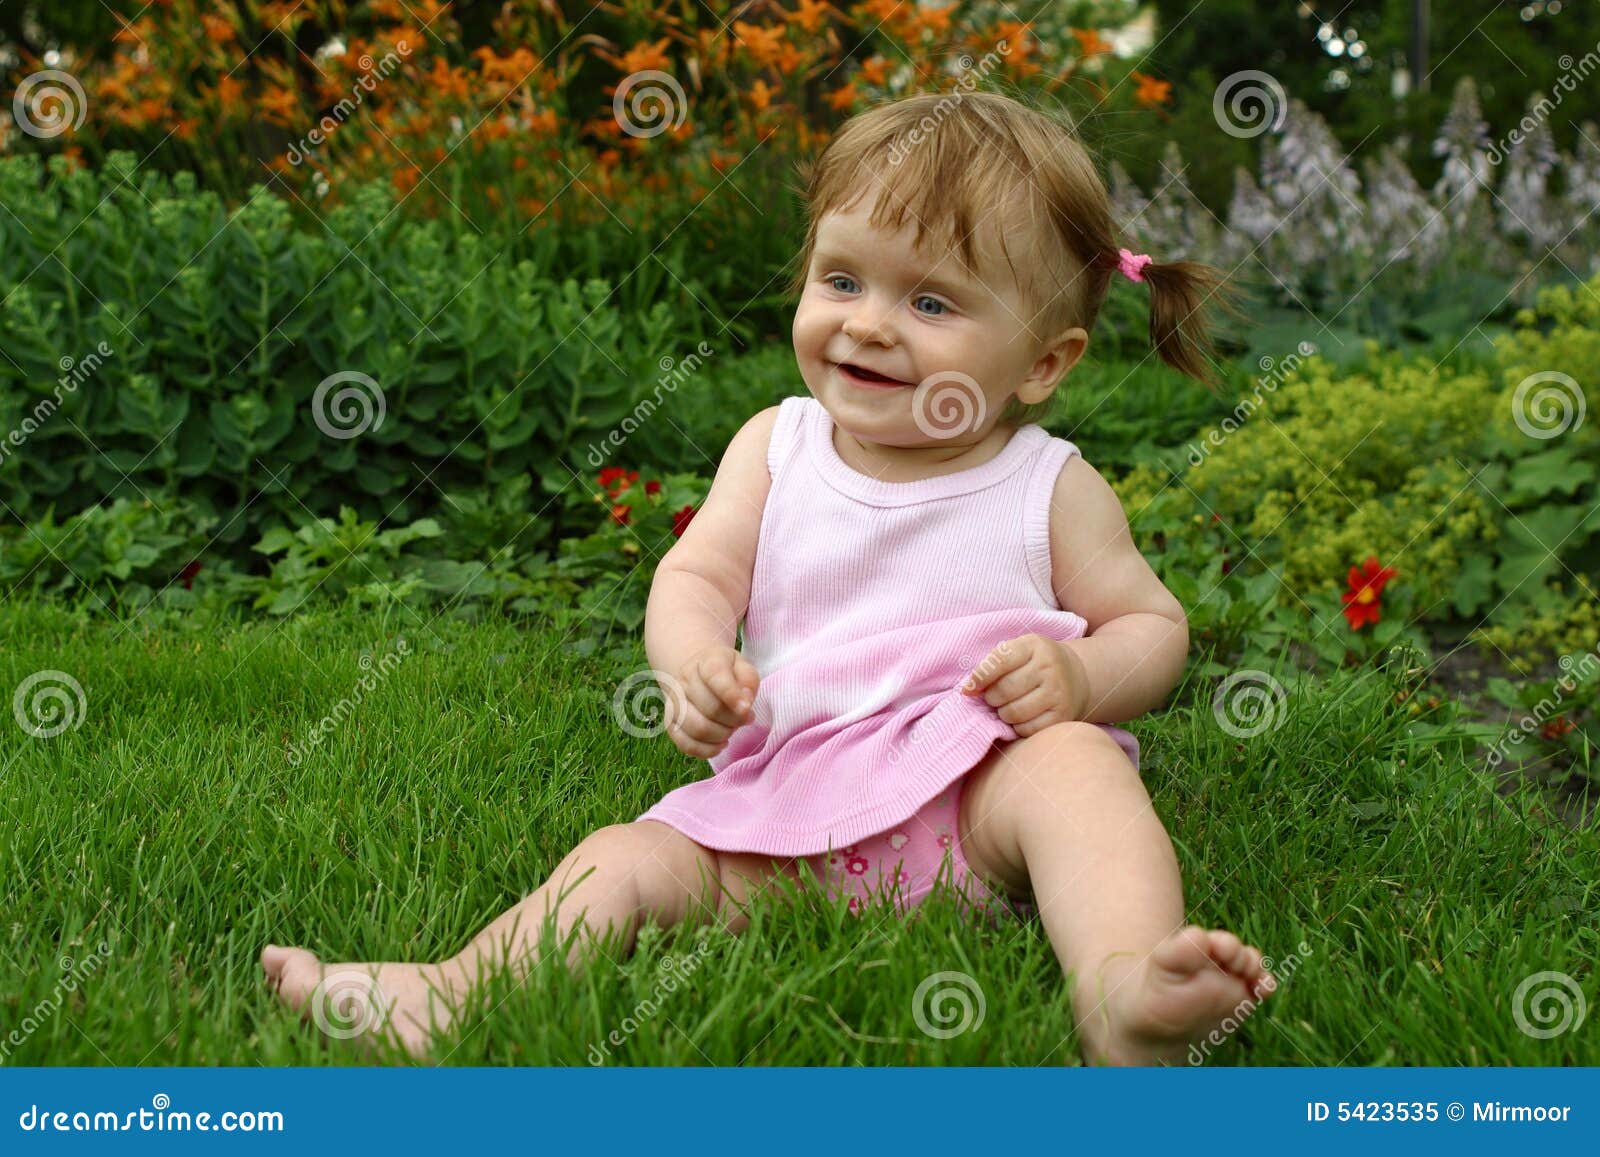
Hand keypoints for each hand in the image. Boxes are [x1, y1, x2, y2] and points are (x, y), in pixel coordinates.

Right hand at [667, 646, 759, 758]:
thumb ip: (749, 682)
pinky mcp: (670, 723)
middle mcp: (684, 680)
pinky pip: (685, 744)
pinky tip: (721, 744)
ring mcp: (674, 702)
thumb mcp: (743, 669)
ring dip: (721, 735)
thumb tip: (744, 704)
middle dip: (734, 720)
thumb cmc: (728, 674)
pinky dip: (707, 750)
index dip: (732, 695)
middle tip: (744, 719)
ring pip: (697, 728)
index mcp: (706, 661)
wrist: (699, 676)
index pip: (715, 676)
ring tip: (732, 730)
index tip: (747, 709)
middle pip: (710, 708)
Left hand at [960, 633, 1089, 736]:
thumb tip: (967, 690)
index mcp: (1034, 645)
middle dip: (991, 698)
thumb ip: (993, 665)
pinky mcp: (1062, 716)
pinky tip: (1022, 717)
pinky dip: (1018, 727)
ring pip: (1013, 712)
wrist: (1076, 676)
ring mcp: (1058, 692)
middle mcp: (1049, 667)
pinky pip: (1027, 729)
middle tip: (994, 698)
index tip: (968, 689)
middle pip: (1004, 690)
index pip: (999, 662)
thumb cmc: (1035, 664)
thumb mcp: (1018, 652)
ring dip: (1003, 714)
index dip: (979, 678)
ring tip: (1007, 707)